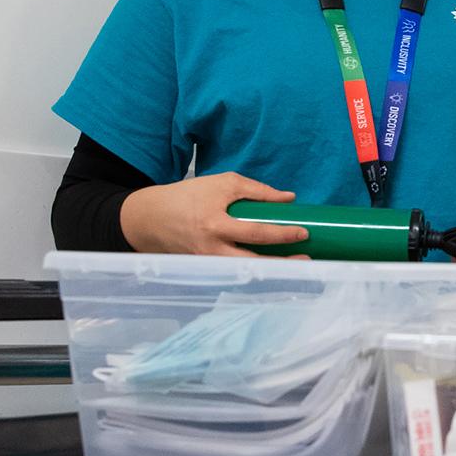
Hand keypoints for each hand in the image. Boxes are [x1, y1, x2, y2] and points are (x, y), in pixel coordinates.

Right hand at [119, 172, 309, 256]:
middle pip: (253, 261)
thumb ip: (257, 190)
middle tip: (307, 257)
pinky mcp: (204, 269)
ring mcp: (207, 263)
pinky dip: (254, 270)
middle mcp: (211, 249)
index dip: (282, 234)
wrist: (149, 218)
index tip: (304, 232)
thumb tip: (288, 199)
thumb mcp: (222, 183)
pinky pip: (234, 271)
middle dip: (283, 262)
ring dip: (272, 269)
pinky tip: (271, 266)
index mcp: (215, 224)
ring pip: (245, 271)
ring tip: (295, 264)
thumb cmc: (188, 196)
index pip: (256, 233)